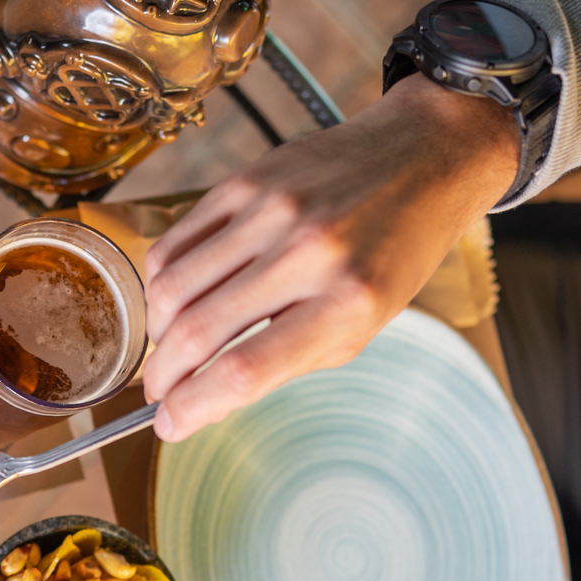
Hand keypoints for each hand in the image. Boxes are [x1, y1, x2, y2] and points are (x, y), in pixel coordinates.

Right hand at [141, 75, 520, 439]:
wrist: (423, 155)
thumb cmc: (394, 251)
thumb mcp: (359, 325)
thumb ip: (285, 363)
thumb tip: (206, 401)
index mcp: (346, 302)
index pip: (244, 370)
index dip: (192, 407)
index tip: (171, 425)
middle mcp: (307, 252)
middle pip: (197, 331)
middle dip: (164, 375)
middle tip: (160, 391)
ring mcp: (272, 210)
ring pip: (173, 286)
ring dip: (157, 331)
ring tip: (168, 347)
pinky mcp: (246, 180)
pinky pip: (176, 240)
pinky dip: (163, 282)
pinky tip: (175, 298)